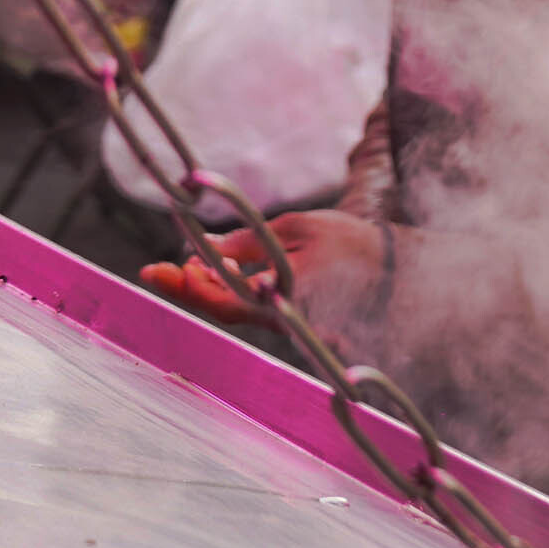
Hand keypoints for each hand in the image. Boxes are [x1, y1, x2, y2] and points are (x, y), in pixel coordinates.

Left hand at [137, 211, 386, 323]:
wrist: (398, 273)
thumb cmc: (351, 244)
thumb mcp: (300, 228)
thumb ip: (251, 240)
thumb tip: (206, 248)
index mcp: (284, 295)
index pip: (225, 301)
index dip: (190, 288)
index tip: (166, 268)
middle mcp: (282, 317)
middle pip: (221, 309)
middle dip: (185, 288)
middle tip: (150, 270)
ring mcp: (287, 320)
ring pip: (234, 309)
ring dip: (205, 287)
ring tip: (182, 264)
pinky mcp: (293, 315)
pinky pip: (252, 306)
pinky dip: (230, 287)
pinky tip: (217, 268)